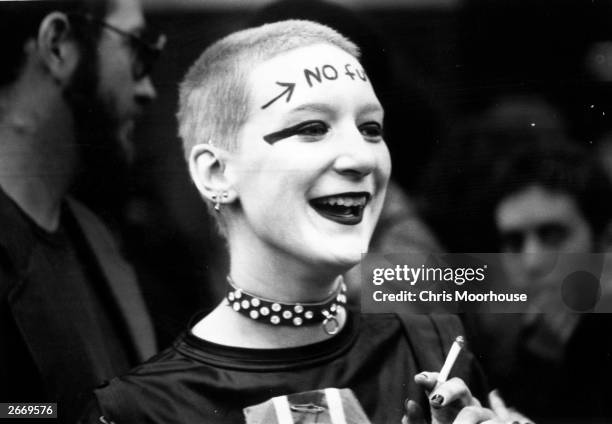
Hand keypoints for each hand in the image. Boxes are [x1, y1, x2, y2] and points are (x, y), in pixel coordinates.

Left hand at [401, 382, 534, 423]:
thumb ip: (416, 420)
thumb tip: (409, 402)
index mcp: (444, 403)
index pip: (437, 383)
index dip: (430, 378)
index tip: (420, 379)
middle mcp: (464, 403)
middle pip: (459, 385)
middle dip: (446, 390)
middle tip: (435, 401)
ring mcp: (482, 414)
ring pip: (472, 410)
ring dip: (461, 423)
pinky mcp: (497, 423)